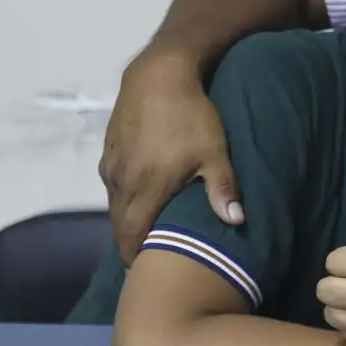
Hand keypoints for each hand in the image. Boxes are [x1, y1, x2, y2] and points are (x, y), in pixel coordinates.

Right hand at [100, 48, 242, 263]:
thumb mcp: (214, 152)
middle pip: (118, 225)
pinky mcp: (108, 150)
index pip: (132, 236)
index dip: (137, 256)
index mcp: (144, 188)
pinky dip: (122, 199)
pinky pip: (112, 185)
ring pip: (113, 205)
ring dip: (125, 221)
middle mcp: (120, 181)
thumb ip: (223, 189)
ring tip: (145, 232)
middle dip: (130, 244)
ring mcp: (110, 165)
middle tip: (148, 259)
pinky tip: (138, 199)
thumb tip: (237, 222)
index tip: (147, 271)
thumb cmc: (191, 116)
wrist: (159, 75)